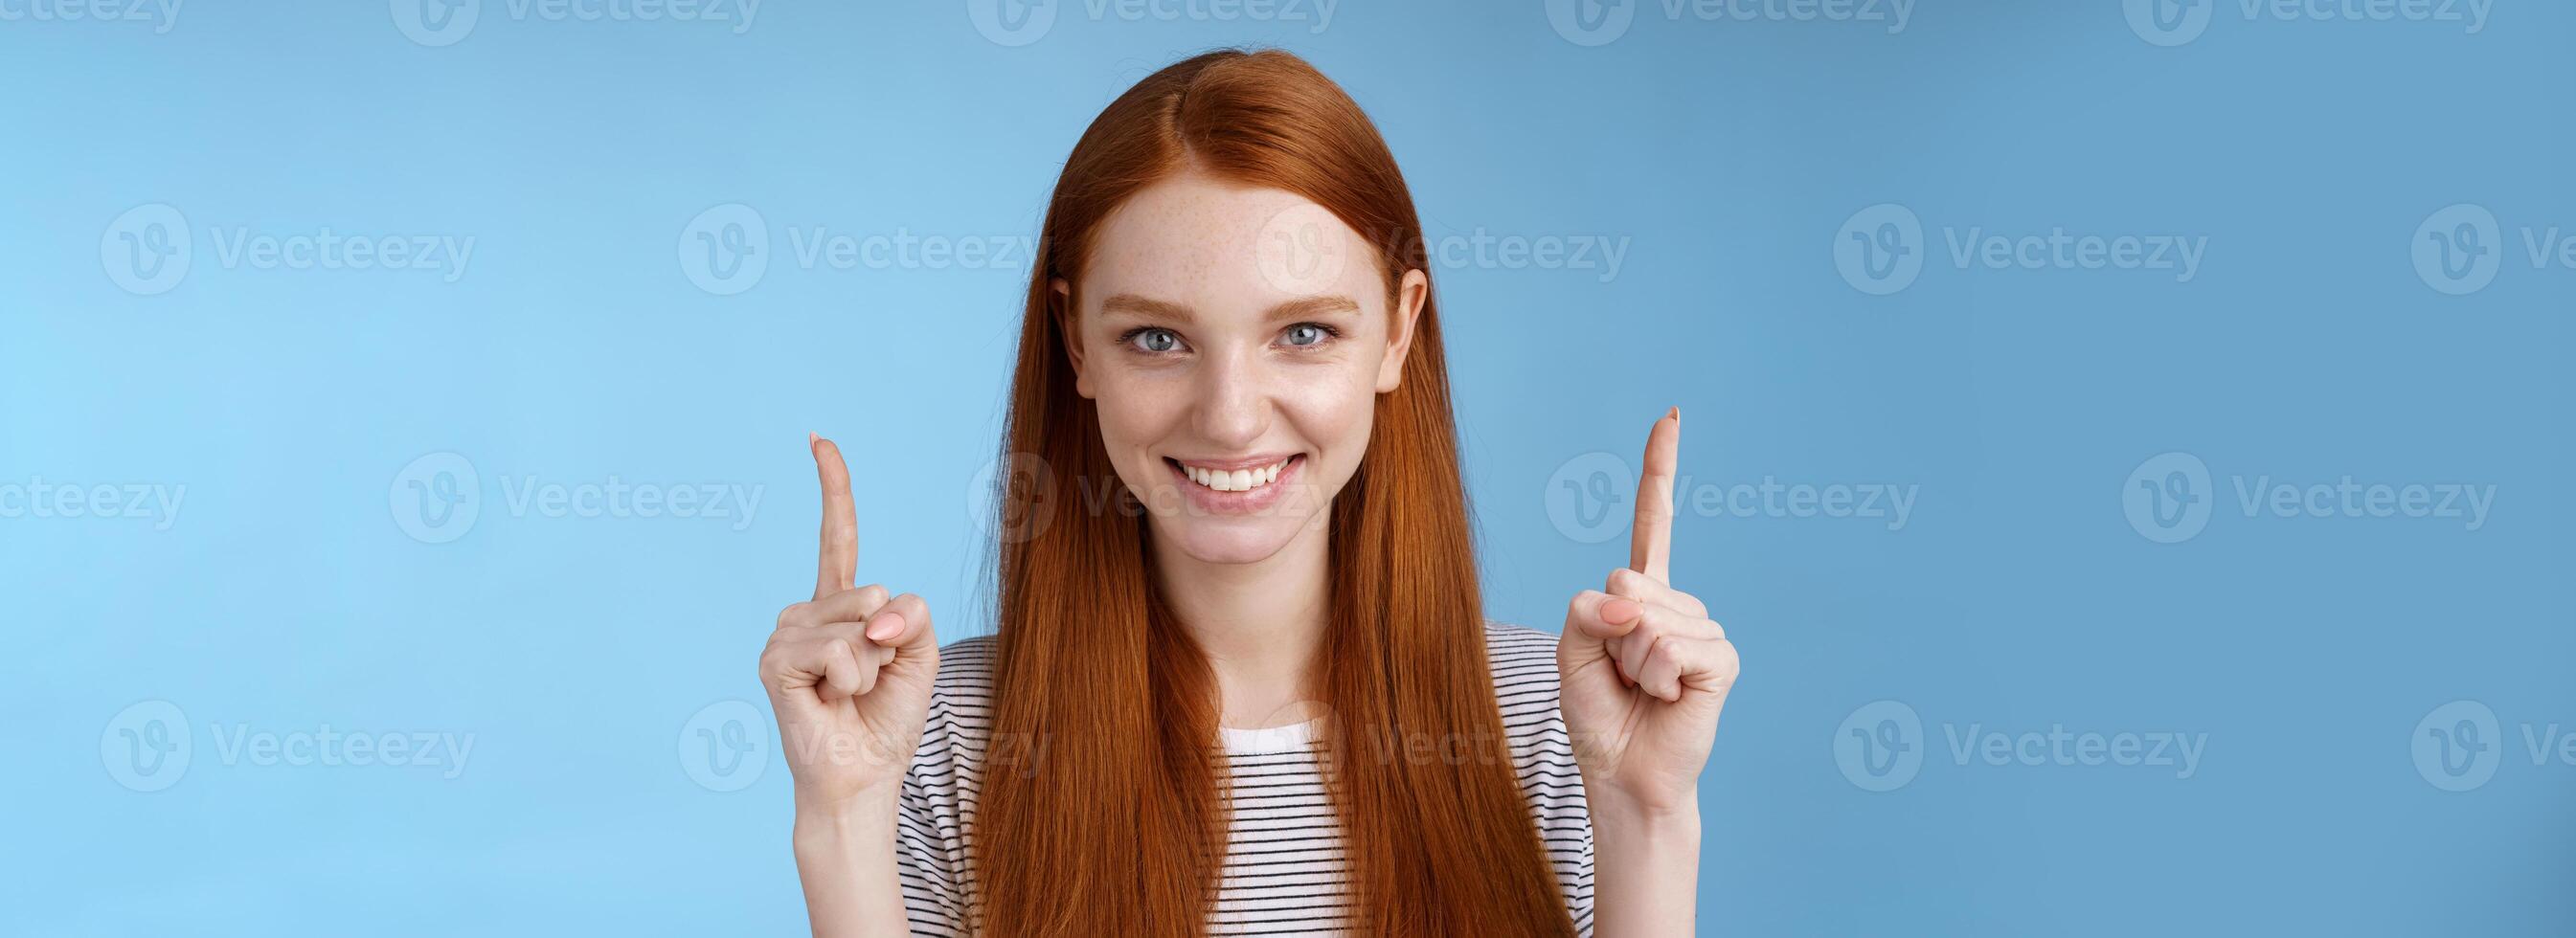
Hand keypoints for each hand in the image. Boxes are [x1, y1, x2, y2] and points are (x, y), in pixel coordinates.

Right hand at [759, 434, 940, 812]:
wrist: (864, 775)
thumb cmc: (887, 719)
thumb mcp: (920, 653)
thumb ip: (912, 614)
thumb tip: (874, 613)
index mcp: (842, 606)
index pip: (839, 537)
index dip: (833, 488)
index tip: (818, 439)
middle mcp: (806, 612)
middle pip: (873, 592)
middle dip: (891, 642)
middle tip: (869, 682)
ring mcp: (786, 633)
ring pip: (859, 622)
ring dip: (872, 667)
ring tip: (849, 695)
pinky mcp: (775, 660)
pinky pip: (841, 649)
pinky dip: (853, 679)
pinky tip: (832, 701)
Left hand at [1557, 408, 1740, 814]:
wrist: (1624, 774)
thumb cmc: (1599, 715)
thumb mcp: (1571, 653)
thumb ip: (1585, 612)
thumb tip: (1631, 601)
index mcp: (1639, 595)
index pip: (1652, 521)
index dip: (1661, 468)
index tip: (1672, 415)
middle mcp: (1676, 604)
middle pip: (1624, 581)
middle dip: (1608, 634)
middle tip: (1620, 677)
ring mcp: (1703, 628)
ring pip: (1645, 620)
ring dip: (1630, 665)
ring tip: (1644, 691)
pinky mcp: (1721, 658)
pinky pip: (1671, 647)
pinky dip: (1657, 678)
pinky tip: (1668, 699)